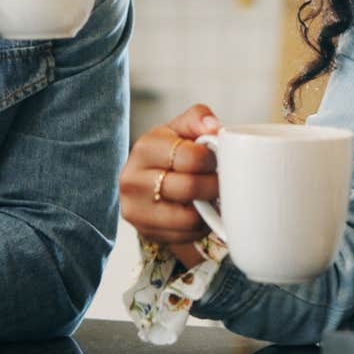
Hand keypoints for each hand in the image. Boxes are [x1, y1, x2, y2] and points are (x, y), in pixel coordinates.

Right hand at [121, 104, 222, 268]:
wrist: (145, 182)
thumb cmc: (170, 152)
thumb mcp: (181, 128)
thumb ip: (198, 118)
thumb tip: (214, 128)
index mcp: (145, 148)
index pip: (191, 157)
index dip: (213, 160)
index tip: (216, 160)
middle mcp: (133, 179)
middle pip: (191, 188)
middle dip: (214, 186)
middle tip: (221, 182)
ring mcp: (136, 209)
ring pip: (189, 217)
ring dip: (208, 209)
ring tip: (209, 197)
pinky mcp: (145, 231)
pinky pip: (186, 235)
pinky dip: (199, 226)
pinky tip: (198, 212)